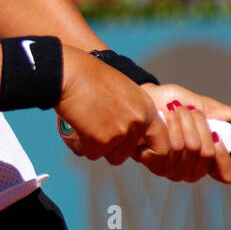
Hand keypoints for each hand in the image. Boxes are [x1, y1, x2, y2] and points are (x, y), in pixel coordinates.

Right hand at [54, 45, 169, 163]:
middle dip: (109, 148)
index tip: (130, 150)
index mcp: (147, 109)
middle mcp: (138, 122)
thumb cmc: (90, 78)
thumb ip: (132, 112)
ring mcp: (120, 132)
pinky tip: (73, 129)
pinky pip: (88, 153)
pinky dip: (78, 144)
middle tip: (95, 132)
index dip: (145, 153)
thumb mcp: (123, 92)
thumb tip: (129, 134)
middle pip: (126, 154)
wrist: (70, 73)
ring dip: (93, 146)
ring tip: (83, 127)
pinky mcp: (99, 140)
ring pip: (106, 155)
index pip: (161, 146)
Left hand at [132, 83, 230, 183]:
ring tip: (176, 112)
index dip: (224, 158)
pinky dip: (169, 129)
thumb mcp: (209, 108)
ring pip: (188, 152)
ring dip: (184, 125)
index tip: (219, 138)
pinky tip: (162, 120)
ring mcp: (169, 168)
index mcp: (206, 160)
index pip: (225, 175)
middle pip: (206, 157)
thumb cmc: (175, 103)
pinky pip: (167, 151)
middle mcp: (189, 168)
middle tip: (191, 113)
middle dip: (200, 128)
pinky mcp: (150, 161)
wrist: (146, 96)